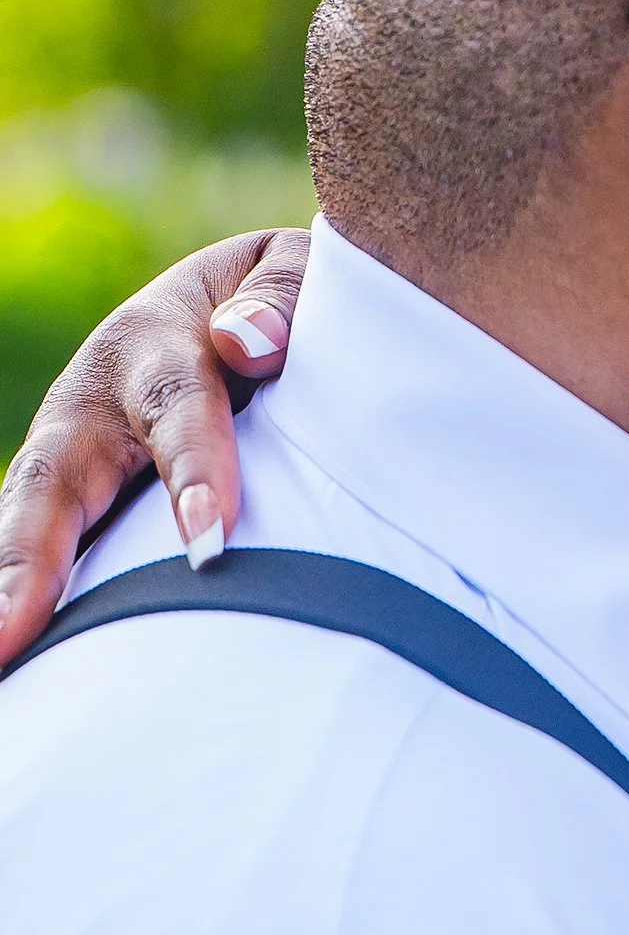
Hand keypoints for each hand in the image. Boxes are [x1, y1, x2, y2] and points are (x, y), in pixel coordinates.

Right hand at [0, 229, 309, 666]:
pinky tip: (15, 663)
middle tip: (9, 632)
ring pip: (28, 524)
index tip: (211, 539)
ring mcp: (72, 457)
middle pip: (53, 480)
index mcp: (155, 341)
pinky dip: (20, 604)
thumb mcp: (293, 271)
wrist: (236, 301)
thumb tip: (247, 342)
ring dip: (4, 594)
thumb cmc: (278, 300)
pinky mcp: (75, 502)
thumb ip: (280, 297)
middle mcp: (93, 403)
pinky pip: (43, 552)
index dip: (191, 470)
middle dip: (29, 558)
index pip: (176, 409)